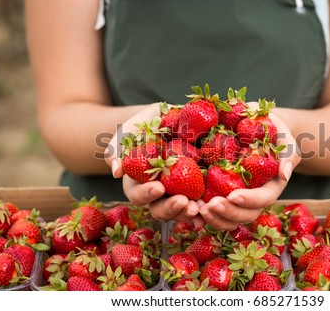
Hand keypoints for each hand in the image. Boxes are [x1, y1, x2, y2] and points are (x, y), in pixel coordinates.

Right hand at [105, 103, 201, 222]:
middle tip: (183, 201)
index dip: (147, 194)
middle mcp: (158, 192)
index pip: (138, 195)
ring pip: (181, 211)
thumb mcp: (130, 130)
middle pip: (160, 210)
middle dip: (171, 208)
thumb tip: (116, 172)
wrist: (172, 117)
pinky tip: (213, 207)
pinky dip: (206, 208)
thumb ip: (118, 147)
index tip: (159, 187)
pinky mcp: (197, 187)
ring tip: (200, 208)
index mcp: (138, 182)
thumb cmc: (146, 124)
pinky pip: (201, 202)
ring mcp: (178, 192)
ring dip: (189, 213)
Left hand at [199, 112, 300, 230]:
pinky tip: (192, 207)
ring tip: (199, 209)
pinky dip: (203, 213)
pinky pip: (215, 211)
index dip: (249, 200)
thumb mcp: (284, 136)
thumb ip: (289, 152)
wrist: (253, 125)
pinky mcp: (222, 193)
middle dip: (228, 213)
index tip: (233, 195)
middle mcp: (254, 196)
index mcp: (271, 184)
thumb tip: (284, 174)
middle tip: (210, 205)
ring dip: (215, 219)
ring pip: (230, 219)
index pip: (264, 198)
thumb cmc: (271, 129)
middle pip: (246, 215)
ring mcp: (238, 198)